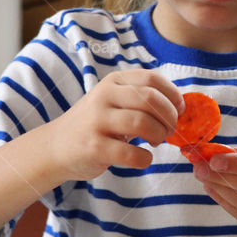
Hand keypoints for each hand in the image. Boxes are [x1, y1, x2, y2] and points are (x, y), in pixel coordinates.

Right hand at [42, 70, 183, 181]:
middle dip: (169, 117)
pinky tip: (142, 158)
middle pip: (151, 99)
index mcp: (114, 81)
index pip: (152, 78)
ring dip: (159, 135)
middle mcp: (104, 96)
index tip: (179, 110)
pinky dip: (145, 158)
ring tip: (156, 142)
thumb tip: (179, 107)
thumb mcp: (115, 101)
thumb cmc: (96, 123)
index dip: (173, 95)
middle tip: (169, 130)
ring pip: (143, 123)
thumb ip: (142, 98)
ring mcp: (97, 121)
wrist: (57, 146)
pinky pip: (131, 153)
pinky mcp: (94, 147)